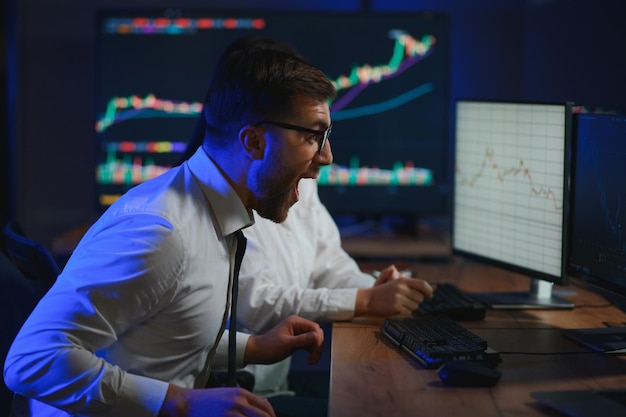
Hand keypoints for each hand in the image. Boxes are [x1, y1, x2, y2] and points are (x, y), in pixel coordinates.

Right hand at [159, 385, 275, 416]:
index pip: (265, 406)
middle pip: (263, 416)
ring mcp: (231, 412)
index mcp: (241, 393)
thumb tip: (265, 404)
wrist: (186, 403)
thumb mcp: (229, 394)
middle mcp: (238, 401)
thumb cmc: (207, 401)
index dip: (272, 416)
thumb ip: (246, 399)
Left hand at [244, 315, 323, 365]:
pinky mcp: (297, 340)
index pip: (314, 327)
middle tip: (314, 359)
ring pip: (314, 339)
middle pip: (316, 333)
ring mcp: (298, 332)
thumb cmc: (269, 347)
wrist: (258, 352)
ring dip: (315, 350)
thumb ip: (302, 340)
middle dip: (317, 346)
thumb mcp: (286, 344)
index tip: (315, 351)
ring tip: (312, 362)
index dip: (318, 339)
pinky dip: (311, 351)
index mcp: (295, 322)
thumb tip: (316, 336)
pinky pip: (309, 344)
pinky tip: (310, 360)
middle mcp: (298, 325)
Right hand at [356, 265, 433, 316]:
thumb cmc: (383, 292)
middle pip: (420, 298)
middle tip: (405, 300)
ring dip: (409, 307)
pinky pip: (408, 312)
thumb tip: (434, 287)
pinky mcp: (396, 307)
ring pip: (415, 306)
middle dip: (415, 301)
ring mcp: (399, 297)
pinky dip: (404, 312)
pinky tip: (395, 308)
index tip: (430, 295)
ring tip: (398, 304)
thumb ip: (413, 285)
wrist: (367, 300)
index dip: (429, 290)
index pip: (422, 284)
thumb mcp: (396, 284)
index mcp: (402, 280)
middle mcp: (402, 288)